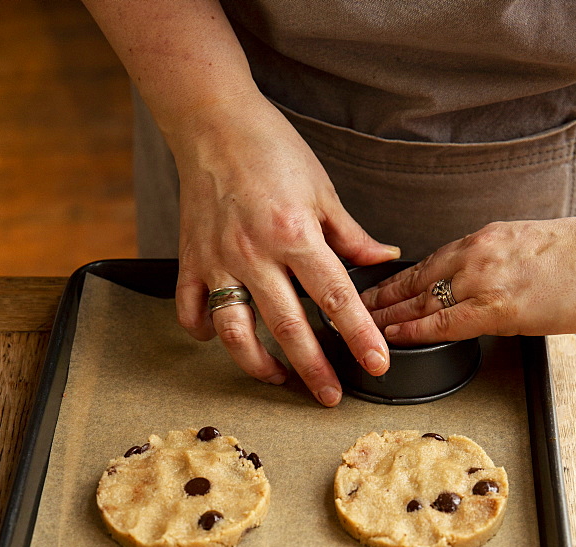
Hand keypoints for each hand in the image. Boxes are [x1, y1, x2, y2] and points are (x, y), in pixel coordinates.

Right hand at [173, 94, 399, 404]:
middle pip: (288, 327)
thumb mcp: (322, 189)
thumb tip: (385, 261)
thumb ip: (350, 235)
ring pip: (234, 331)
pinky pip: (192, 311)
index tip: (378, 364)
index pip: (335, 297)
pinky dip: (204, 332)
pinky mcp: (190, 261)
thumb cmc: (271, 149)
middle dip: (313, 368)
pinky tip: (222, 339)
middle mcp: (254, 253)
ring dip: (257, 364)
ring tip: (279, 378)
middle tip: (330, 397)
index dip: (359, 335)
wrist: (211, 121)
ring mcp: (218, 261)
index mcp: (295, 233)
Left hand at [360, 212, 575, 343]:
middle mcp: (476, 254)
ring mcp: (483, 279)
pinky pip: (442, 323)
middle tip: (340, 309)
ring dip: (381, 317)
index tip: (370, 292)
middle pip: (411, 280)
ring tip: (351, 329)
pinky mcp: (497, 307)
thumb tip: (486, 287)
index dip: (393, 282)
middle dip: (374, 299)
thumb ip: (500, 267)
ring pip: (418, 301)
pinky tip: (388, 338)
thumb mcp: (531, 251)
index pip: (426, 262)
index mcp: (484, 240)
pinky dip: (411, 331)